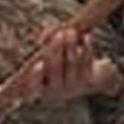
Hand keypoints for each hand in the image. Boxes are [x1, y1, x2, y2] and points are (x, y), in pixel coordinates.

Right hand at [0, 26, 119, 117]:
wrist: (92, 77)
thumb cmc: (62, 63)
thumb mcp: (51, 53)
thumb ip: (48, 40)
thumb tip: (50, 31)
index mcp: (38, 88)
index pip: (31, 88)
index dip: (33, 79)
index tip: (36, 67)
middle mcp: (54, 93)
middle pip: (55, 73)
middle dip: (57, 53)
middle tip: (60, 35)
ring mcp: (73, 89)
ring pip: (72, 69)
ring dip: (72, 50)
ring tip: (72, 33)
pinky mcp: (89, 84)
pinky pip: (88, 67)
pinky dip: (87, 52)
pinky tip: (86, 39)